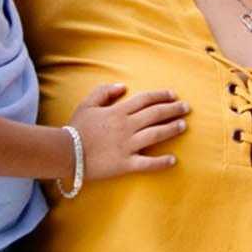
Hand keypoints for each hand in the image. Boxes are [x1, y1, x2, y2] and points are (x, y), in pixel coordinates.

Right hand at [71, 83, 187, 180]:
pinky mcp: (125, 164)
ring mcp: (127, 146)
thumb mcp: (87, 104)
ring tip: (183, 126)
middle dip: (173, 110)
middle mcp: (126, 127)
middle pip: (155, 115)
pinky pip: (147, 163)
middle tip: (187, 108)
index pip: (145, 100)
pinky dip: (161, 162)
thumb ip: (104, 91)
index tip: (174, 95)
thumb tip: (123, 86)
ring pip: (155, 135)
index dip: (161, 96)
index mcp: (118, 112)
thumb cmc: (76, 128)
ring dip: (171, 129)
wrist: (64, 152)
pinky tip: (173, 160)